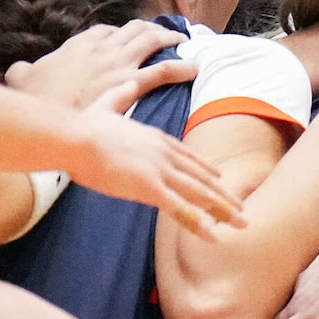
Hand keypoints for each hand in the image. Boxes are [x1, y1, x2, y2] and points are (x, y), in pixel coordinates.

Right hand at [4, 20, 195, 112]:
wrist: (47, 115)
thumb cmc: (34, 99)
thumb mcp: (21, 77)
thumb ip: (21, 69)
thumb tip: (12, 69)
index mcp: (80, 43)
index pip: (107, 30)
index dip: (120, 33)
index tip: (127, 38)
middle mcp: (102, 47)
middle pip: (135, 29)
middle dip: (151, 30)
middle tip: (163, 35)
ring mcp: (118, 62)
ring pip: (152, 41)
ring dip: (169, 40)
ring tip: (181, 44)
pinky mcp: (130, 82)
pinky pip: (162, 70)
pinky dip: (180, 67)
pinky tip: (193, 69)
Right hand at [63, 108, 244, 238]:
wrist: (76, 136)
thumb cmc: (84, 124)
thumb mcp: (107, 104)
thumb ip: (120, 95)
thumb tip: (126, 81)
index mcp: (156, 138)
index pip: (189, 156)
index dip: (207, 170)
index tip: (221, 179)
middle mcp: (165, 154)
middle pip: (202, 177)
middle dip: (225, 195)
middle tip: (243, 208)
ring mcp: (160, 170)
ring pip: (200, 194)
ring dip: (223, 211)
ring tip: (242, 224)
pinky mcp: (150, 187)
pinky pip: (180, 210)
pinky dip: (199, 224)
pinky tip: (214, 237)